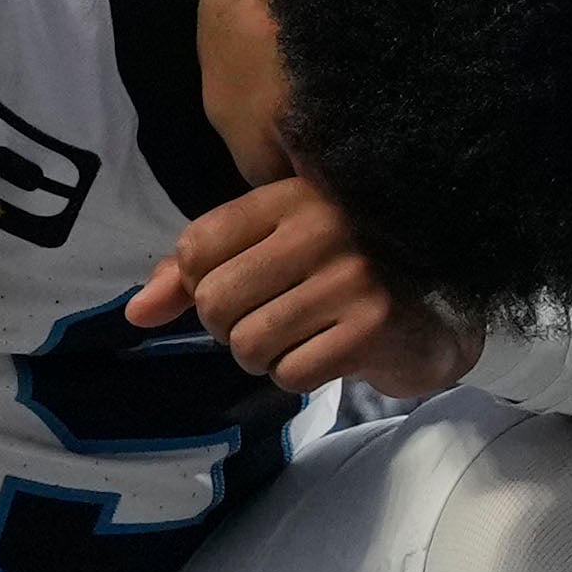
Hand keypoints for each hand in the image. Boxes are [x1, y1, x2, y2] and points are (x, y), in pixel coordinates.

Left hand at [121, 177, 482, 399]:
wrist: (435, 318)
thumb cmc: (341, 279)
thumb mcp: (270, 253)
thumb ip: (196, 274)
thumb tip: (136, 314)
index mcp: (292, 195)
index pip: (198, 246)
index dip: (198, 286)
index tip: (235, 291)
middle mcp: (322, 226)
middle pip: (216, 301)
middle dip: (231, 330)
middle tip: (269, 323)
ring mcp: (351, 275)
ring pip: (249, 343)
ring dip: (264, 357)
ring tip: (300, 339)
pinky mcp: (371, 325)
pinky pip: (290, 373)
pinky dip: (298, 377)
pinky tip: (327, 355)